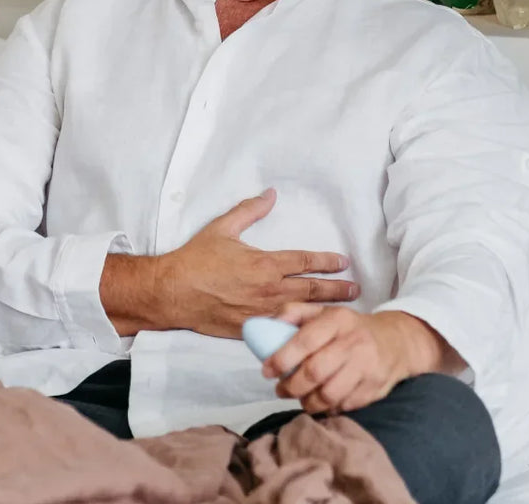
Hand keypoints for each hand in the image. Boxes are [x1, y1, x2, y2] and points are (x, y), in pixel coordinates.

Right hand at [104, 189, 354, 338]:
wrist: (173, 291)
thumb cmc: (196, 259)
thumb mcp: (222, 228)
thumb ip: (249, 211)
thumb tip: (270, 194)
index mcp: (266, 264)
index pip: (306, 262)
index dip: (328, 262)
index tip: (343, 262)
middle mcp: (269, 290)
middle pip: (313, 290)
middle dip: (337, 290)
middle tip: (355, 290)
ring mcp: (261, 313)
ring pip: (302, 313)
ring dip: (325, 312)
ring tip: (343, 314)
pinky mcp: (251, 330)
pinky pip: (281, 331)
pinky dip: (299, 331)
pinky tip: (312, 334)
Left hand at [263, 305, 456, 414]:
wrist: (396, 341)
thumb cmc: (349, 328)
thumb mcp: (324, 311)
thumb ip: (293, 313)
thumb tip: (266, 325)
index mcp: (337, 320)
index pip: (305, 341)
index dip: (281, 359)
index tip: (266, 371)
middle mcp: (354, 343)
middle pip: (315, 373)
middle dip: (291, 386)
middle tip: (281, 390)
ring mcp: (367, 367)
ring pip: (329, 395)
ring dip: (307, 402)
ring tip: (300, 398)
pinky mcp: (375, 388)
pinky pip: (344, 406)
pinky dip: (328, 408)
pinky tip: (322, 401)